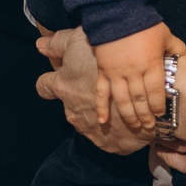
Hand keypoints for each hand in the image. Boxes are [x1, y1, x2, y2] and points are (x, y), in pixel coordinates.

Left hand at [35, 27, 154, 154]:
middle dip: (81, 98)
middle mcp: (72, 110)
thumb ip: (57, 43)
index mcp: (63, 87)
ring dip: (98, 114)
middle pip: (70, 105)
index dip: (51, 81)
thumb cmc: (108, 56)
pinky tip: (125, 119)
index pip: (44, 87)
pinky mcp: (109, 143)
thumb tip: (40, 45)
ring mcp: (89, 129)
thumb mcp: (79, 41)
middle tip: (99, 85)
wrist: (146, 85)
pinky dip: (114, 130)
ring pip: (89, 122)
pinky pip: (107, 138)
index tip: (63, 77)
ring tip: (117, 104)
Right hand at [91, 24, 175, 130]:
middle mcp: (134, 71)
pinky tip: (102, 121)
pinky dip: (101, 107)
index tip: (161, 114)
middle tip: (150, 127)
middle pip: (140, 99)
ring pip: (122, 100)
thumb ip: (177, 48)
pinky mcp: (103, 71)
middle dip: (146, 115)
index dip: (159, 105)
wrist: (117, 12)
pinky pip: (101, 92)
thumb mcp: (165, 35)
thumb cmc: (144, 24)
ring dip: (129, 116)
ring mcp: (117, 73)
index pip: (156, 91)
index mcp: (151, 63)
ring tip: (135, 127)